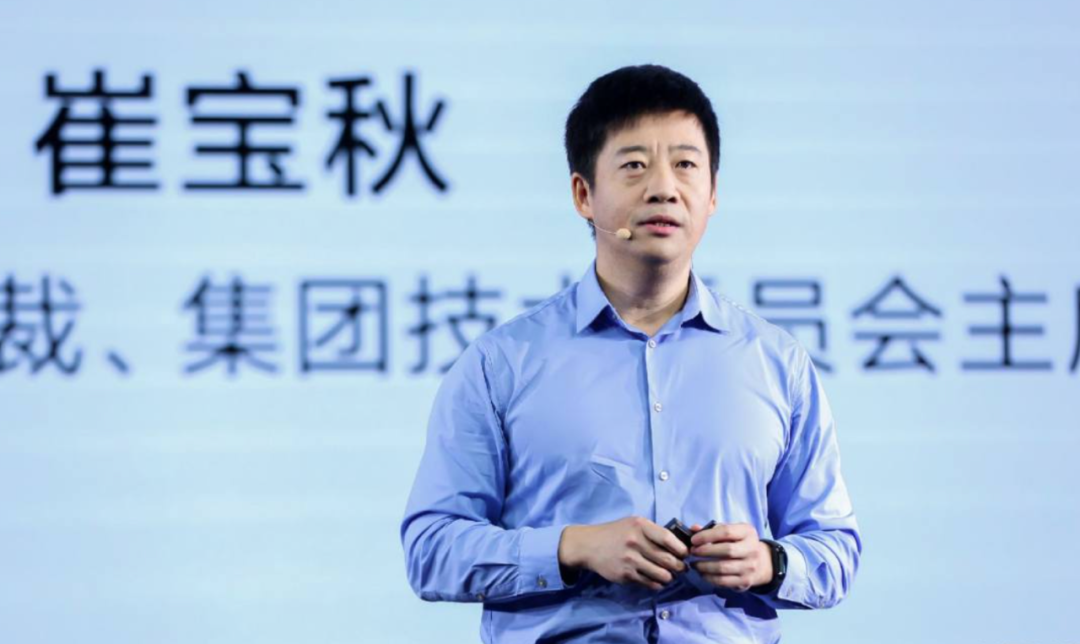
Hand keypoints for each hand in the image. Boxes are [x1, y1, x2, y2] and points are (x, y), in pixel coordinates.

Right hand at [558, 516, 688, 590]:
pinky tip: (657, 581)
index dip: (681, 549)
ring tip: (670, 576)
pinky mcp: (625, 574)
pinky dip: (657, 584)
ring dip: (670, 577)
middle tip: (682, 568)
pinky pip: (649, 583)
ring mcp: (630, 560)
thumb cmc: (616, 533)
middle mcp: (635, 542)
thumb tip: (679, 544)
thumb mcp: (633, 523)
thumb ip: (653, 531)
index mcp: (640, 526)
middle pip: (668, 560)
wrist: (589, 545)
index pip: (668, 539)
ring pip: (661, 575)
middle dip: (680, 567)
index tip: (685, 554)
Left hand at [688, 522, 771, 591]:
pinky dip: (709, 578)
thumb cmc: (738, 542)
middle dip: (705, 551)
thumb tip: (693, 529)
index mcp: (748, 532)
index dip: (707, 536)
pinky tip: (702, 573)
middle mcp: (752, 549)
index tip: (693, 540)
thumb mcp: (730, 531)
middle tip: (692, 551)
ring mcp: (750, 567)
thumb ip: (712, 529)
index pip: (726, 532)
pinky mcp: (745, 581)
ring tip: (694, 564)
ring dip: (704, 566)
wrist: (759, 562)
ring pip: (723, 568)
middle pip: (727, 550)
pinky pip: (723, 581)